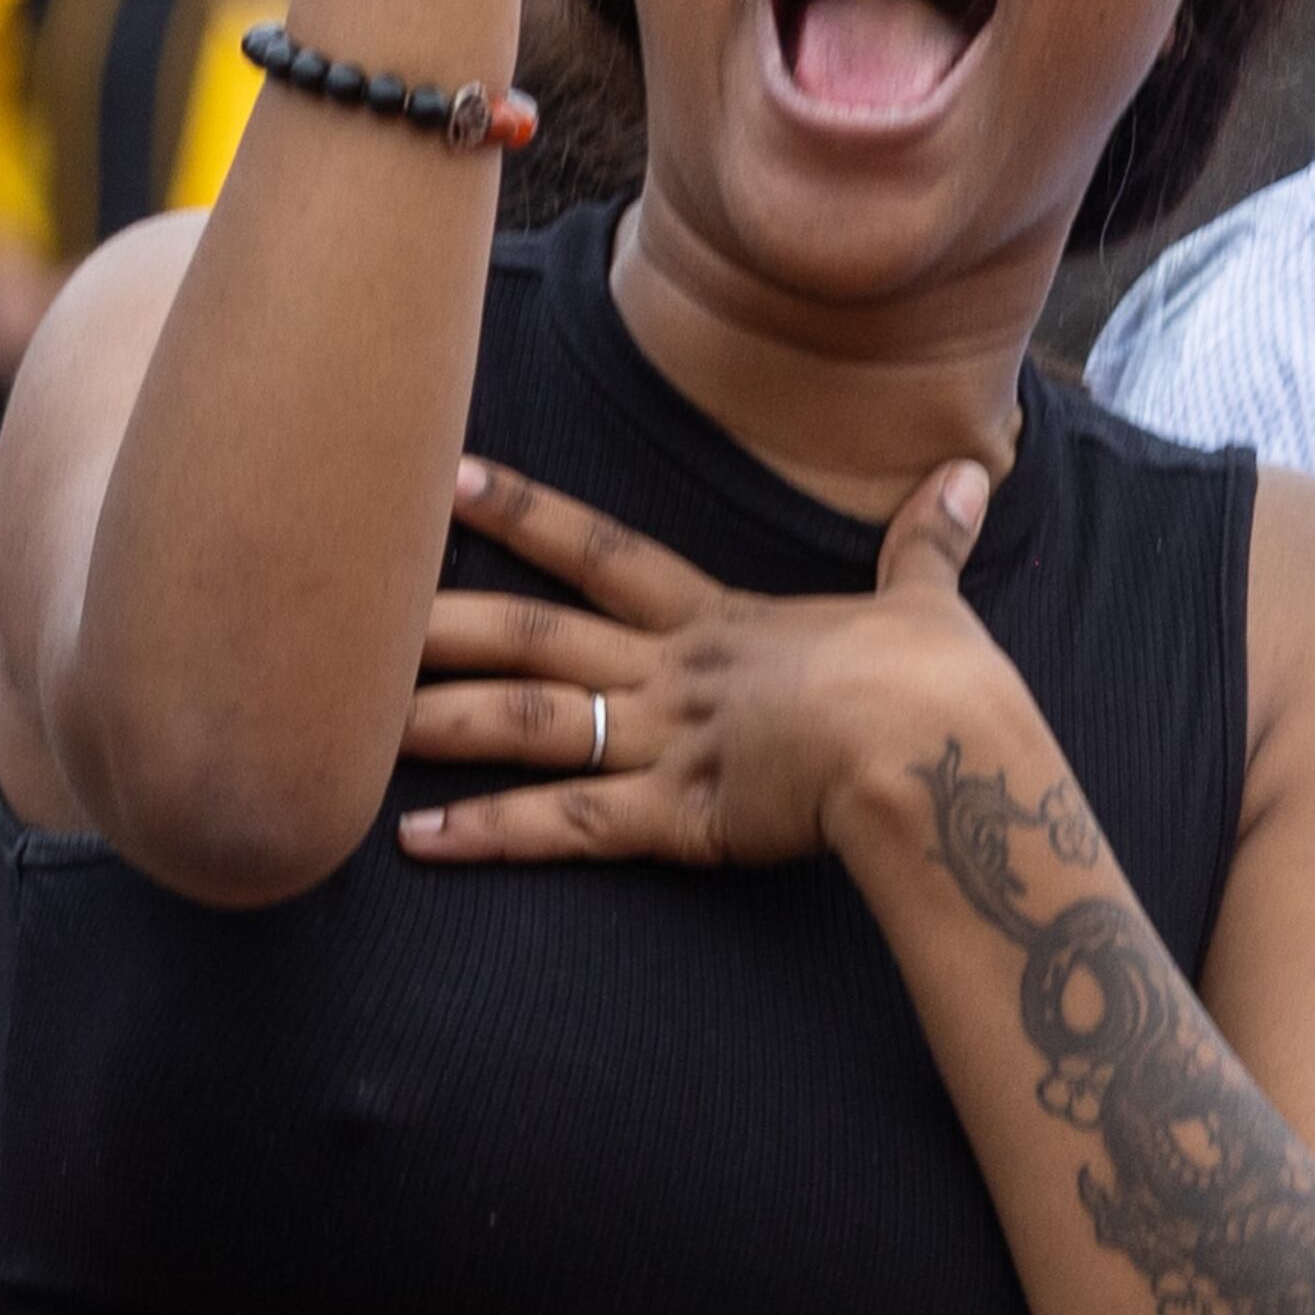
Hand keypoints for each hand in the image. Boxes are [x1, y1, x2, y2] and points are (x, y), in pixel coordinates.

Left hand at [394, 453, 1011, 867]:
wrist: (944, 751)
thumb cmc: (943, 686)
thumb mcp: (928, 603)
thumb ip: (928, 545)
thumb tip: (969, 475)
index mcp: (721, 619)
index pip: (600, 548)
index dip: (522, 512)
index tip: (446, 476)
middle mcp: (676, 671)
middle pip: (532, 633)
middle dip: (435, 620)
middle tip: (345, 602)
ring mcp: (669, 742)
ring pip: (528, 720)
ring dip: (437, 720)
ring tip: (346, 724)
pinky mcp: (676, 818)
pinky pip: (564, 824)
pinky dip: (489, 832)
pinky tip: (417, 839)